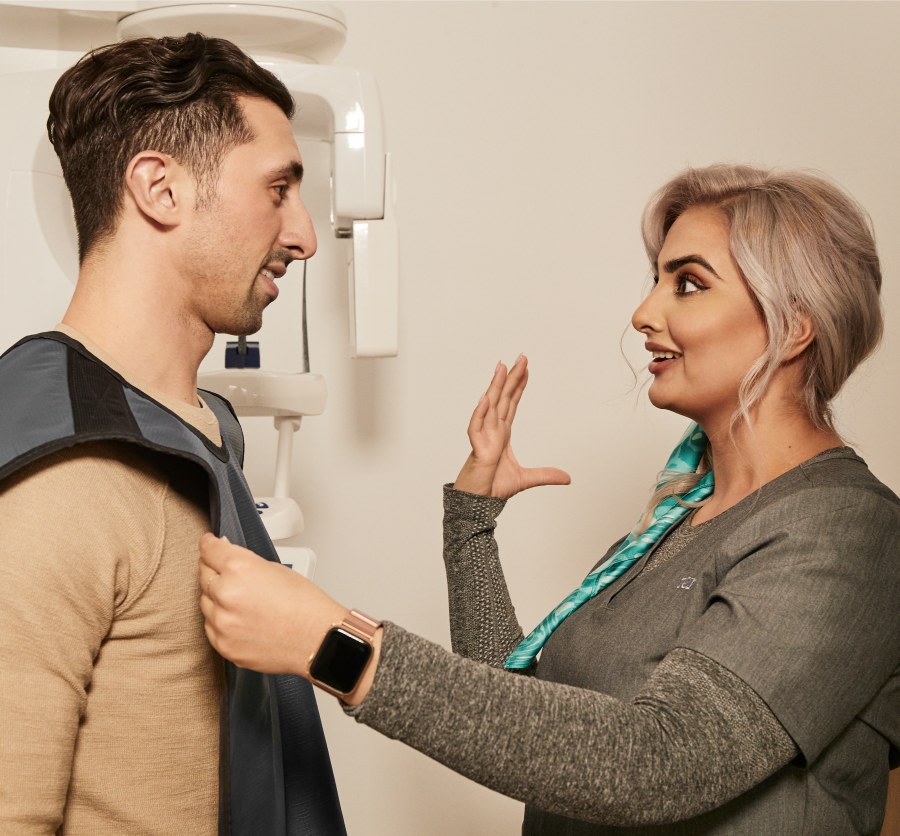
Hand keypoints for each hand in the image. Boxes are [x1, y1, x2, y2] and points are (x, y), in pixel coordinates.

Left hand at [198, 533, 346, 676]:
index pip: (209, 550)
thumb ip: (246, 564)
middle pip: (204, 574)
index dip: (209, 544)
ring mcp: (222, 622)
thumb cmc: (305, 605)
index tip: (208, 544)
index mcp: (239, 569)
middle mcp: (226, 594)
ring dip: (217, 597)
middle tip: (230, 574)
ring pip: (205, 602)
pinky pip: (211, 626)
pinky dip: (221, 621)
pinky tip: (241, 618)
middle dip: (214, 570)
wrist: (318, 639)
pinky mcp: (223, 645)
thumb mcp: (276, 569)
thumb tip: (227, 563)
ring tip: (243, 601)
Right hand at [453, 355, 570, 497]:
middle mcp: (493, 431)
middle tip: (521, 357)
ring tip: (501, 367)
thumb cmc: (493, 487)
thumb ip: (546, 475)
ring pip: (490, 406)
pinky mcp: (477, 449)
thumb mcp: (526, 479)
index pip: (511, 404)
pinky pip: (476, 427)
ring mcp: (484, 437)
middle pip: (503, 398)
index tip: (525, 369)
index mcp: (502, 433)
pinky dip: (480, 412)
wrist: (479, 503)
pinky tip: (485, 398)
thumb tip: (567, 478)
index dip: (518, 386)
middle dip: (511, 377)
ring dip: (495, 386)